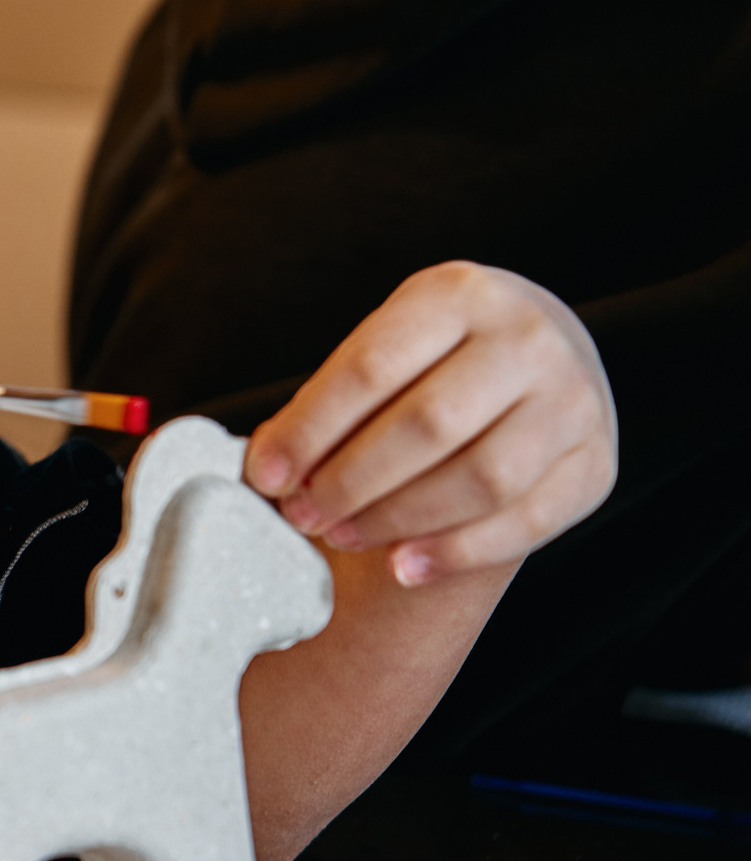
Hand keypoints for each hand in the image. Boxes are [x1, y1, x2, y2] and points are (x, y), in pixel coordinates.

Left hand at [244, 262, 616, 586]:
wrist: (536, 358)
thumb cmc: (437, 359)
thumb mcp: (387, 348)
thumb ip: (333, 400)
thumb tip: (268, 464)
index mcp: (458, 294)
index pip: (371, 368)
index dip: (310, 428)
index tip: (264, 474)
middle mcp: (528, 339)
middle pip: (428, 426)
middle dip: (350, 481)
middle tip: (301, 514)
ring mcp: (575, 402)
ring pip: (481, 480)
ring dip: (398, 520)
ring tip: (342, 535)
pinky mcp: (596, 464)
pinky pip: (526, 523)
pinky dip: (458, 552)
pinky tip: (405, 566)